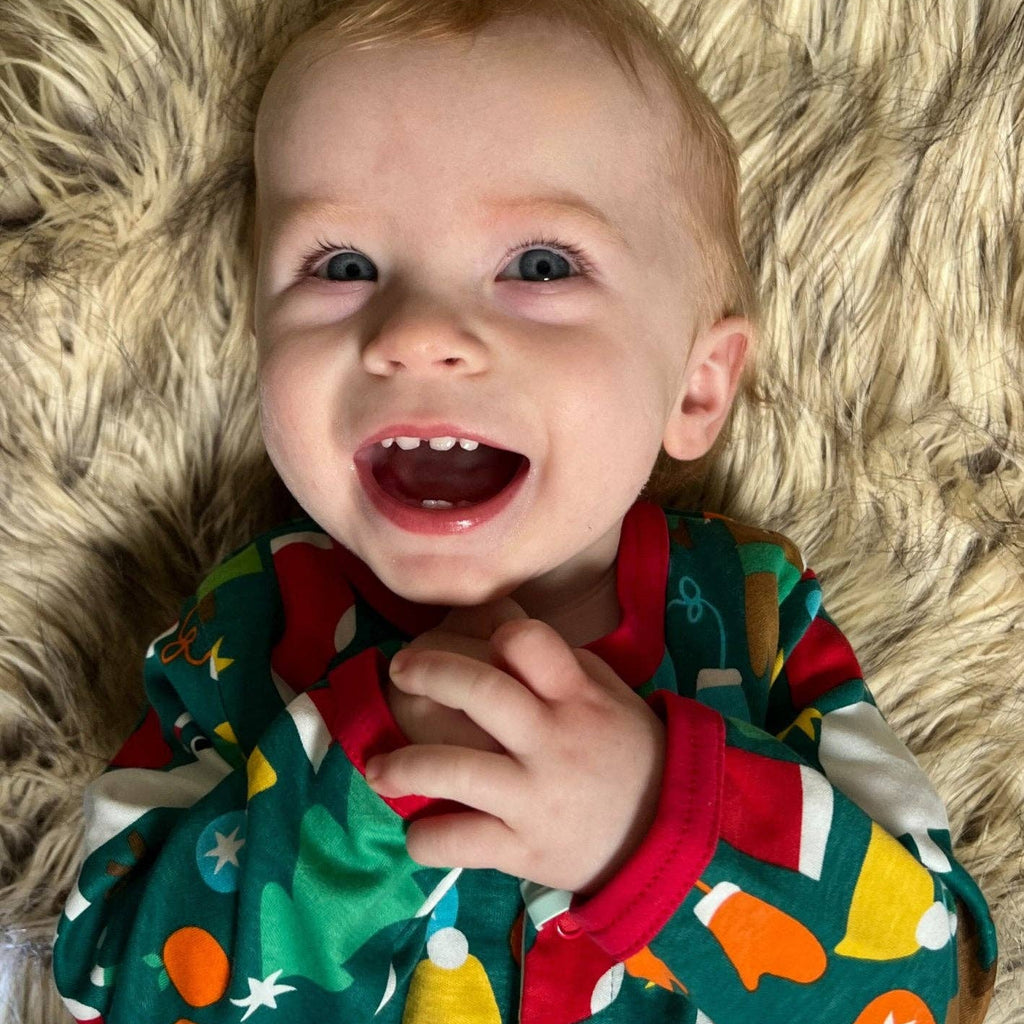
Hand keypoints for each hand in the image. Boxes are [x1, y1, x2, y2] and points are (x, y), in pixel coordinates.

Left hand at [366, 613, 665, 894]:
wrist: (664, 830)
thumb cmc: (622, 748)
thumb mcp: (603, 692)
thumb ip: (552, 665)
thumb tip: (486, 630)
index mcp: (577, 695)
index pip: (528, 642)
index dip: (499, 633)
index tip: (482, 640)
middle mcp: (553, 741)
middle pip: (481, 693)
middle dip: (428, 672)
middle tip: (401, 670)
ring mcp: (535, 797)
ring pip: (455, 769)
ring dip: (404, 765)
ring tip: (378, 768)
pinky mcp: (524, 849)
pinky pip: (461, 841)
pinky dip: (428, 837)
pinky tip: (418, 829)